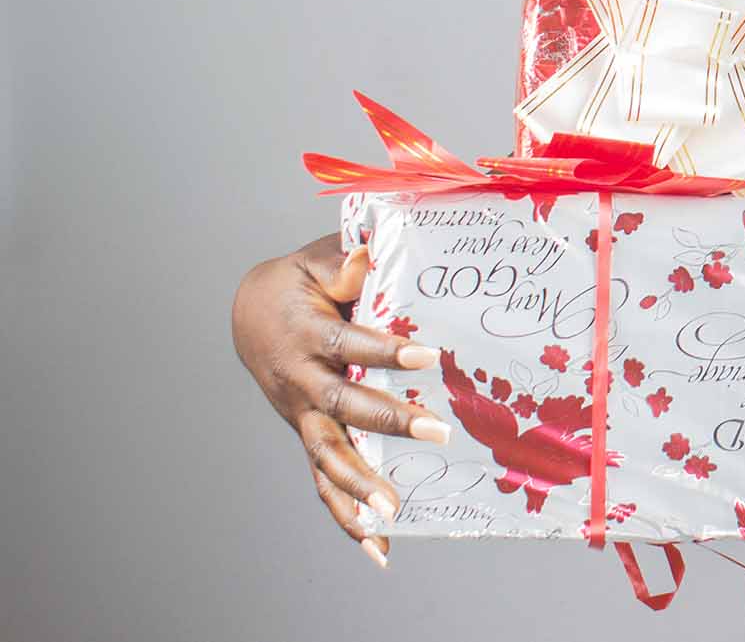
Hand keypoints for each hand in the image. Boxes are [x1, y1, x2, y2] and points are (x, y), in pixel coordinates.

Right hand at [231, 232, 450, 566]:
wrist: (251, 314)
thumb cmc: (296, 284)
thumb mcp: (314, 262)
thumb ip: (340, 264)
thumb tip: (364, 258)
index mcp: (305, 335)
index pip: (350, 344)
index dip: (387, 351)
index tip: (429, 354)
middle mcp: (299, 382)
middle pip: (342, 407)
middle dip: (388, 422)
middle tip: (435, 433)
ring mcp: (300, 415)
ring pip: (326, 455)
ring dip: (359, 486)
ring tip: (392, 511)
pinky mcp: (307, 435)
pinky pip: (324, 480)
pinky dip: (346, 515)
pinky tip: (378, 545)